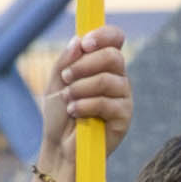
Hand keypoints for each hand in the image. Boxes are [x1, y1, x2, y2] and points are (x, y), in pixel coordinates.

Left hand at [37, 24, 134, 173]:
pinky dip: (85, 105)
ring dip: (81, 88)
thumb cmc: (59, 114)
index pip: (115, 39)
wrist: (59, 146)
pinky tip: (75, 112)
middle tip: (66, 78)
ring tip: (67, 100)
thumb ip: (66, 60)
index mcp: (103, 65)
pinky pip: (107, 103)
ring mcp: (123, 98)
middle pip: (114, 56)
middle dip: (85, 65)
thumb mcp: (56, 81)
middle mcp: (118, 78)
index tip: (85, 43)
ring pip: (108, 80)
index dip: (104, 35)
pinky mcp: (124, 118)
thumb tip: (79, 41)